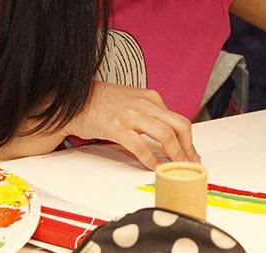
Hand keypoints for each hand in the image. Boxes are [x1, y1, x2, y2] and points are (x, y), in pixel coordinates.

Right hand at [67, 82, 199, 169]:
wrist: (74, 99)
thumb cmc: (102, 102)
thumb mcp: (132, 100)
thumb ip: (150, 113)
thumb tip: (166, 134)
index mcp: (151, 97)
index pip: (179, 119)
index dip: (188, 140)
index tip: (191, 153)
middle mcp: (145, 104)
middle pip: (179, 126)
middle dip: (188, 148)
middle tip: (191, 163)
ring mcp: (131, 115)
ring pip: (165, 135)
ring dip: (175, 155)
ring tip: (177, 167)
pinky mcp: (116, 127)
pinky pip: (140, 146)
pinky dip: (150, 159)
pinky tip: (153, 167)